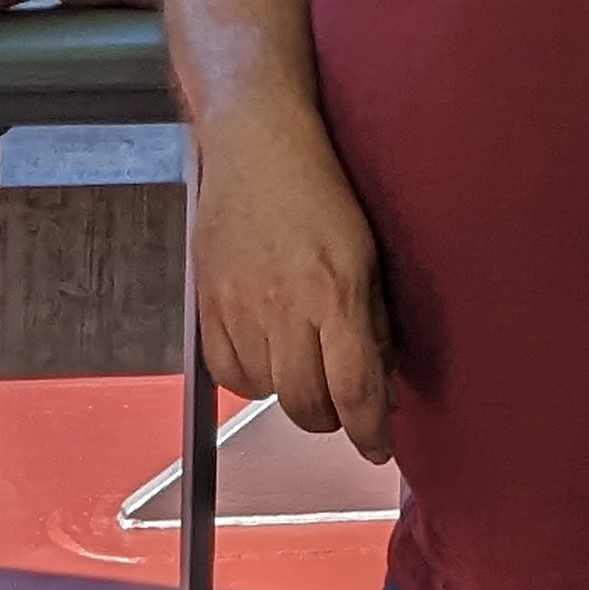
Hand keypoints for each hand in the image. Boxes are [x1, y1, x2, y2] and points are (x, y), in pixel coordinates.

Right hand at [189, 96, 392, 464]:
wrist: (256, 142)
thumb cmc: (320, 189)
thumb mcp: (368, 253)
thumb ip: (372, 321)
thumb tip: (381, 381)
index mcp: (335, 291)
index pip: (355, 390)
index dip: (371, 432)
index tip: (379, 447)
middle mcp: (285, 306)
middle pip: (307, 405)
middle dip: (331, 418)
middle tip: (342, 404)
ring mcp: (239, 305)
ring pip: (267, 393)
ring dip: (290, 392)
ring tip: (302, 361)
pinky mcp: (207, 302)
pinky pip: (227, 373)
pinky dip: (250, 377)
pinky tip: (265, 352)